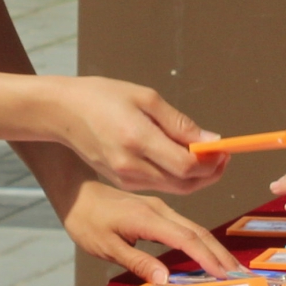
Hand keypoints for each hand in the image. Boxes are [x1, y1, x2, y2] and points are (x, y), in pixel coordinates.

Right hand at [39, 77, 221, 192]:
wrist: (62, 113)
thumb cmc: (102, 97)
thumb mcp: (145, 98)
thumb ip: (180, 123)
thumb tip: (211, 141)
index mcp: (137, 139)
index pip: (186, 165)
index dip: (211, 162)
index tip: (224, 149)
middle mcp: (131, 165)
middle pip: (185, 184)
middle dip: (210, 173)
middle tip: (222, 155)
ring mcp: (125, 178)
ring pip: (175, 188)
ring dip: (196, 176)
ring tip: (205, 155)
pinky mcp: (123, 182)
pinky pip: (160, 185)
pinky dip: (177, 176)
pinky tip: (181, 157)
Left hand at [53, 183, 241, 283]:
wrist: (77, 194)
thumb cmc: (87, 222)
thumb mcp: (106, 247)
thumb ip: (137, 262)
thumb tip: (166, 280)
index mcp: (148, 219)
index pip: (186, 239)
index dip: (207, 257)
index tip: (224, 274)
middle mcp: (160, 210)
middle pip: (197, 232)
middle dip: (219, 253)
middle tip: (239, 275)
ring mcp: (160, 209)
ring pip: (194, 228)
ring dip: (213, 247)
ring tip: (230, 268)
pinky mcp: (157, 211)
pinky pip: (184, 227)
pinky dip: (200, 241)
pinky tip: (206, 253)